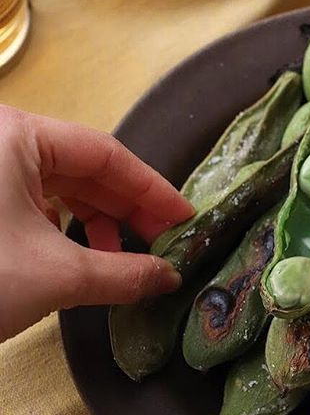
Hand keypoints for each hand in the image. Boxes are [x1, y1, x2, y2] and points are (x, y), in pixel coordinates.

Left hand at [0, 106, 193, 340]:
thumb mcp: (55, 276)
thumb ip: (123, 272)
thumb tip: (169, 278)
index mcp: (16, 136)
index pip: (106, 154)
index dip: (152, 190)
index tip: (185, 218)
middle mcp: (0, 142)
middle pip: (84, 168)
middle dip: (127, 210)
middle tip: (164, 244)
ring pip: (59, 187)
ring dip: (97, 223)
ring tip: (123, 259)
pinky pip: (33, 203)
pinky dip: (64, 230)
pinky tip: (81, 258)